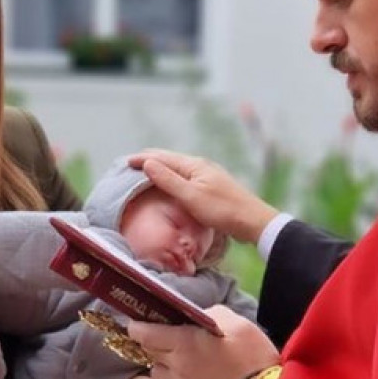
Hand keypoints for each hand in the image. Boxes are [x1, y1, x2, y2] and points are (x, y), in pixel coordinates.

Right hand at [127, 148, 278, 244]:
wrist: (252, 221)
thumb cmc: (222, 210)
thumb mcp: (191, 197)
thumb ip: (168, 180)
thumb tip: (147, 163)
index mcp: (194, 165)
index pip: (162, 157)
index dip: (143, 158)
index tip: (125, 161)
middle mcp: (200, 166)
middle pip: (170, 159)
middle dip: (150, 159)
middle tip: (131, 163)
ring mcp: (207, 175)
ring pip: (177, 167)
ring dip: (161, 168)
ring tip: (146, 171)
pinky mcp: (211, 186)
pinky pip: (185, 176)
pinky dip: (171, 176)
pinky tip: (171, 183)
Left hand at [127, 306, 278, 378]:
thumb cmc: (252, 355)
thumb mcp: (236, 323)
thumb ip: (211, 315)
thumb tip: (198, 318)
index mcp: (183, 343)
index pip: (145, 334)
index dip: (137, 327)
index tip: (136, 322)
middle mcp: (176, 366)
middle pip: (149, 352)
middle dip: (151, 343)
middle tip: (162, 336)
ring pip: (158, 373)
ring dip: (163, 364)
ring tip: (178, 360)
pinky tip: (196, 377)